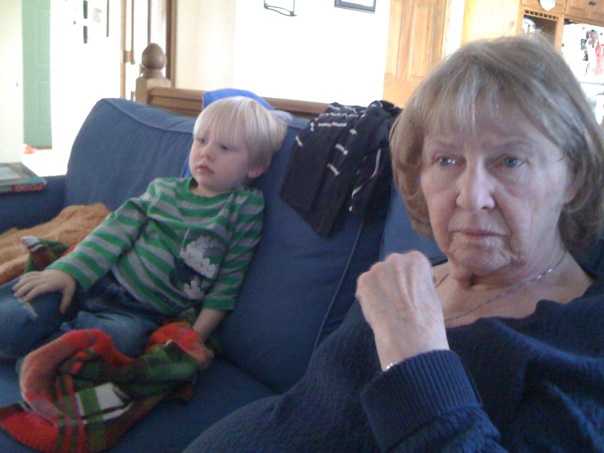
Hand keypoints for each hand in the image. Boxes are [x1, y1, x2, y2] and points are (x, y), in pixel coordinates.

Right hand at [13, 269, 75, 313]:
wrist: (71, 270)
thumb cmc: (69, 283)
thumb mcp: (70, 292)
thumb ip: (66, 302)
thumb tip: (62, 313)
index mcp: (51, 284)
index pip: (39, 289)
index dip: (31, 294)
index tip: (24, 300)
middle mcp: (46, 279)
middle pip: (32, 283)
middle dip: (23, 289)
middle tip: (16, 297)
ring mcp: (43, 275)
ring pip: (30, 278)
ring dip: (21, 283)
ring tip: (14, 290)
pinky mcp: (42, 272)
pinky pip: (32, 273)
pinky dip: (25, 277)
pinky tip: (19, 281)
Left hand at [355, 251, 448, 369]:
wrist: (410, 336)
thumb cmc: (427, 320)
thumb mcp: (431, 294)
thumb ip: (418, 284)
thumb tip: (410, 286)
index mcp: (417, 259)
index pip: (412, 265)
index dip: (411, 282)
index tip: (412, 295)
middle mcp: (396, 258)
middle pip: (392, 269)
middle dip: (393, 283)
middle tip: (396, 303)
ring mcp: (377, 268)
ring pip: (377, 278)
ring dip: (379, 290)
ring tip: (386, 310)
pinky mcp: (363, 281)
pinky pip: (364, 288)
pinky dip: (368, 298)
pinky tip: (376, 312)